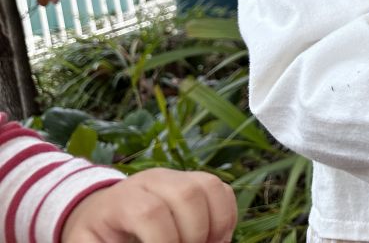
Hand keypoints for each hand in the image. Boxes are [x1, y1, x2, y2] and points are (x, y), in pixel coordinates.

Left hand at [62, 168, 236, 242]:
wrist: (100, 212)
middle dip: (194, 233)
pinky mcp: (196, 180)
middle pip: (187, 194)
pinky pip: (223, 190)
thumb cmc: (97, 236)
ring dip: (216, 224)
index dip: (164, 241)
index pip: (151, 212)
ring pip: (211, 186)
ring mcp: (178, 176)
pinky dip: (227, 217)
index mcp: (123, 198)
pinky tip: (215, 239)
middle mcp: (154, 179)